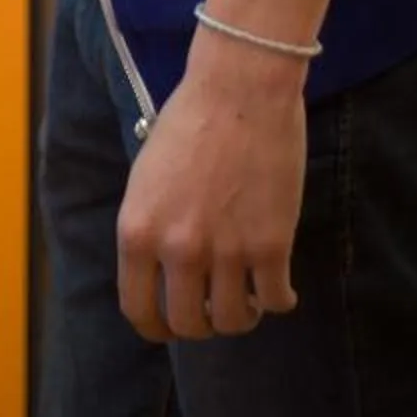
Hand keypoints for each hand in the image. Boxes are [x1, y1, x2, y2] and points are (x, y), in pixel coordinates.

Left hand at [115, 40, 305, 342]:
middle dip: (202, 324)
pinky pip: (275, 302)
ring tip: (246, 295)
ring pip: (234, 321)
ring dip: (241, 314)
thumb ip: (150, 229)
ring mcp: (224, 251)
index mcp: (137, 230)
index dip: (156, 327)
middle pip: (189, 325)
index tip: (170, 326)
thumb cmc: (190, 123)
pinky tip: (279, 289)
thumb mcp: (147, 179)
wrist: (238, 89)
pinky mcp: (270, 246)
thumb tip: (160, 276)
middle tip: (214, 308)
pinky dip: (279, 301)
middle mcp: (176, 248)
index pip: (138, 309)